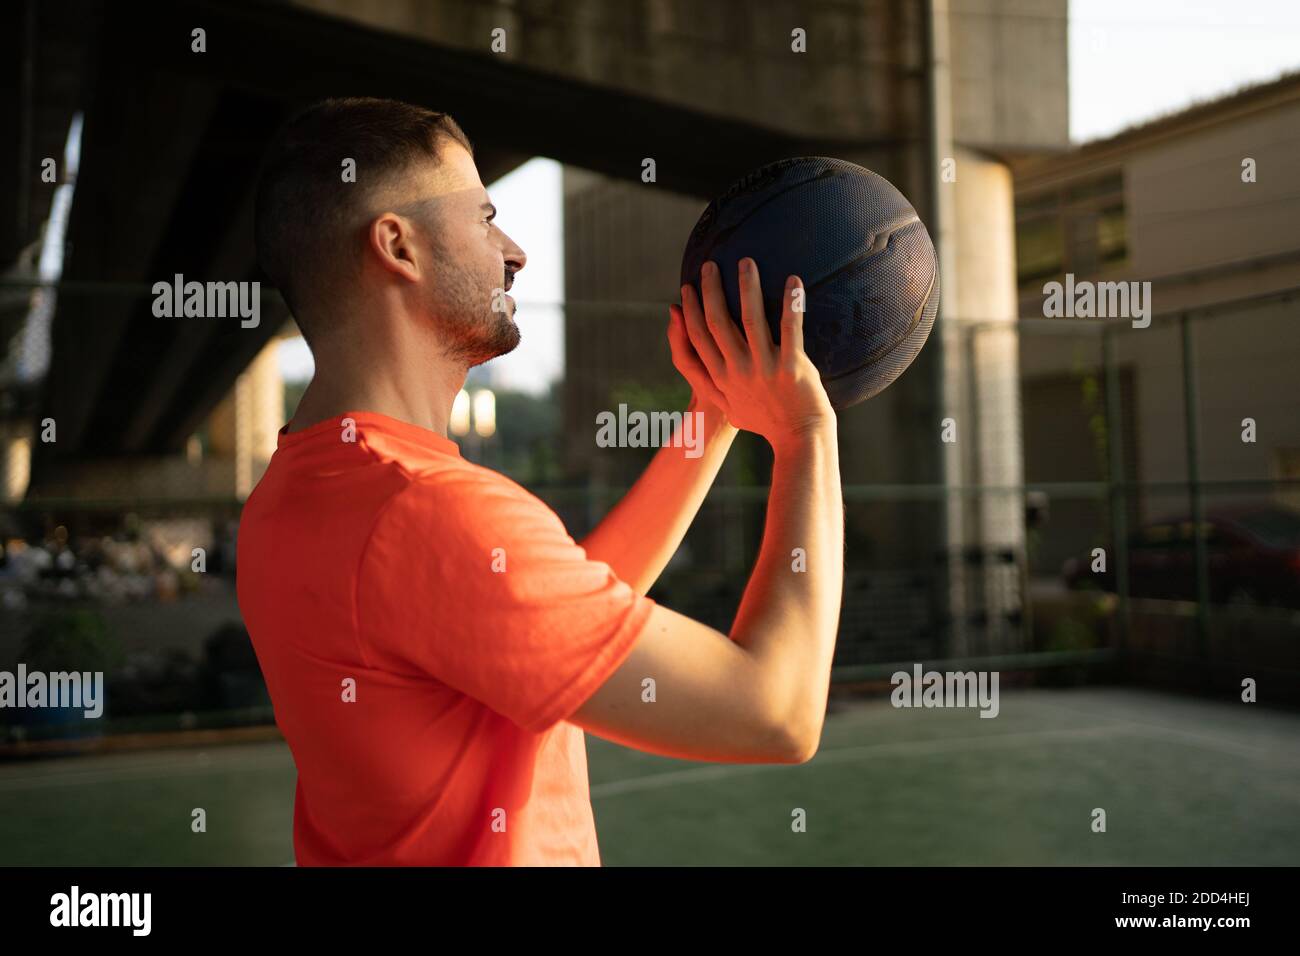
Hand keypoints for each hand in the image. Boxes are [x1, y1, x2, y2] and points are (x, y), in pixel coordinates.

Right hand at [668, 258, 832, 447]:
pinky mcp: (792, 368)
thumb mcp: (728, 405)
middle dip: (711, 291)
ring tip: (746, 262)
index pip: (698, 338)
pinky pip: (791, 329)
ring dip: (747, 288)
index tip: (687, 288)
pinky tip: (794, 281)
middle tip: (710, 265)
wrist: (799, 438)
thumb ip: (710, 381)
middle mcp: (738, 371)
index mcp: (721, 378)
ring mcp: (765, 369)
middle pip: (718, 323)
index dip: (690, 310)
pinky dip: (791, 304)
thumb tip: (694, 358)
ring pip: (751, 320)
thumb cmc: (765, 420)